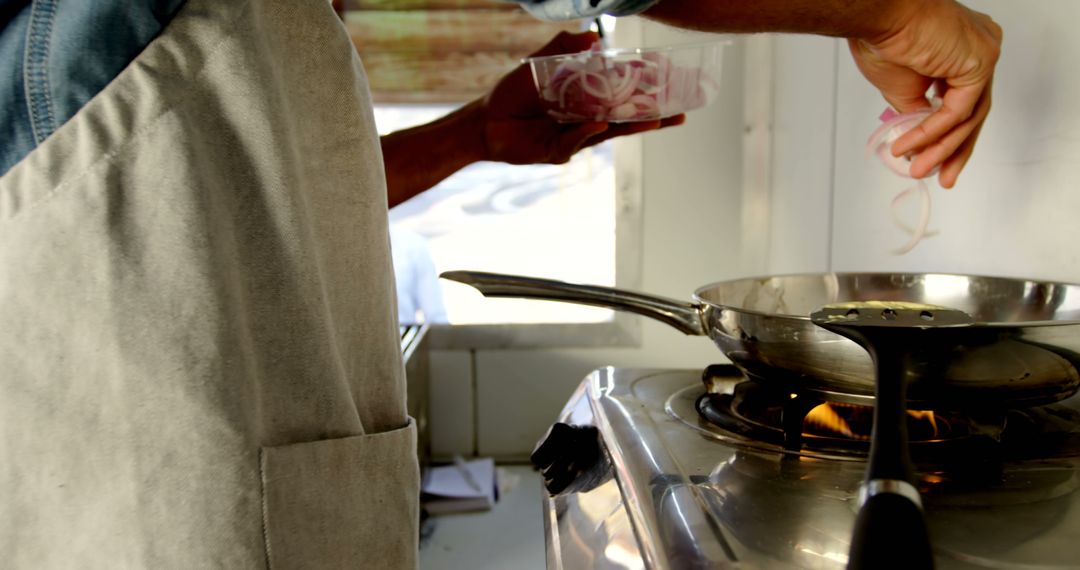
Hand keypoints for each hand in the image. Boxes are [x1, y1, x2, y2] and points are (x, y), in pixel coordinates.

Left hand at [480, 30, 684, 164]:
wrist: (485, 120)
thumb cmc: (513, 93)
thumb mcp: (539, 63)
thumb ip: (563, 46)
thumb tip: (594, 36)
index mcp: (585, 101)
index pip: (621, 96)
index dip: (644, 92)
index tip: (668, 85)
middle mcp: (585, 121)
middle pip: (624, 120)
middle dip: (652, 118)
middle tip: (679, 114)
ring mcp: (573, 139)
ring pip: (607, 133)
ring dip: (630, 127)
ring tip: (655, 121)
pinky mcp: (557, 152)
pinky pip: (576, 140)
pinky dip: (588, 131)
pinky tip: (601, 122)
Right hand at [850, 0, 1001, 187]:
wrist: (878, 16)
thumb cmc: (884, 39)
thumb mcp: (901, 90)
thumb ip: (917, 114)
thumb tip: (920, 143)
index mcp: (963, 52)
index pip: (964, 102)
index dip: (948, 136)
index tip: (929, 160)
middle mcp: (980, 50)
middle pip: (973, 112)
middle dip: (954, 150)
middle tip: (942, 178)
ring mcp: (984, 54)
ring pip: (968, 115)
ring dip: (940, 147)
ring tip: (917, 168)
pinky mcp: (980, 62)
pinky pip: (958, 111)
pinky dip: (933, 132)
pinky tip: (910, 145)